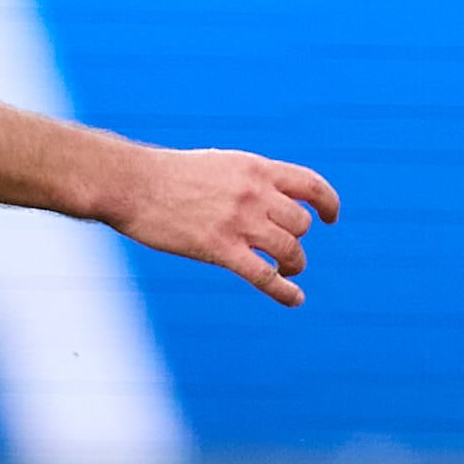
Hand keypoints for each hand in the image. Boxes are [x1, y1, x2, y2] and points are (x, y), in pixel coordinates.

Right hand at [108, 143, 341, 305]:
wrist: (132, 184)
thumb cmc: (168, 175)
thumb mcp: (219, 164)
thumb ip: (248, 180)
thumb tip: (269, 199)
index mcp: (255, 168)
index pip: (310, 184)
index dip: (327, 203)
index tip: (330, 217)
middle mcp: (254, 193)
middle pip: (300, 224)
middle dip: (297, 241)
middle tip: (287, 252)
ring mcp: (239, 222)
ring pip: (289, 250)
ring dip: (293, 264)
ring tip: (287, 271)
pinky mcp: (220, 249)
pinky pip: (265, 276)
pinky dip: (285, 290)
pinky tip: (295, 299)